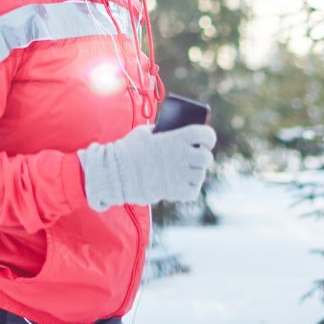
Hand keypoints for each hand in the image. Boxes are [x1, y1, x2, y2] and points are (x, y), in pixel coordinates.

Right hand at [77, 124, 215, 211]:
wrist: (116, 173)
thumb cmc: (129, 150)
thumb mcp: (146, 132)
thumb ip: (163, 132)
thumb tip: (174, 133)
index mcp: (177, 138)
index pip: (206, 135)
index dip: (208, 137)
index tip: (205, 139)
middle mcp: (182, 157)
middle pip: (206, 158)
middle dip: (202, 156)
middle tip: (195, 156)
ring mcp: (180, 176)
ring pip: (200, 175)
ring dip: (195, 172)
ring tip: (184, 169)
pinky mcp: (174, 192)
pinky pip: (192, 190)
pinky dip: (190, 187)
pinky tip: (180, 182)